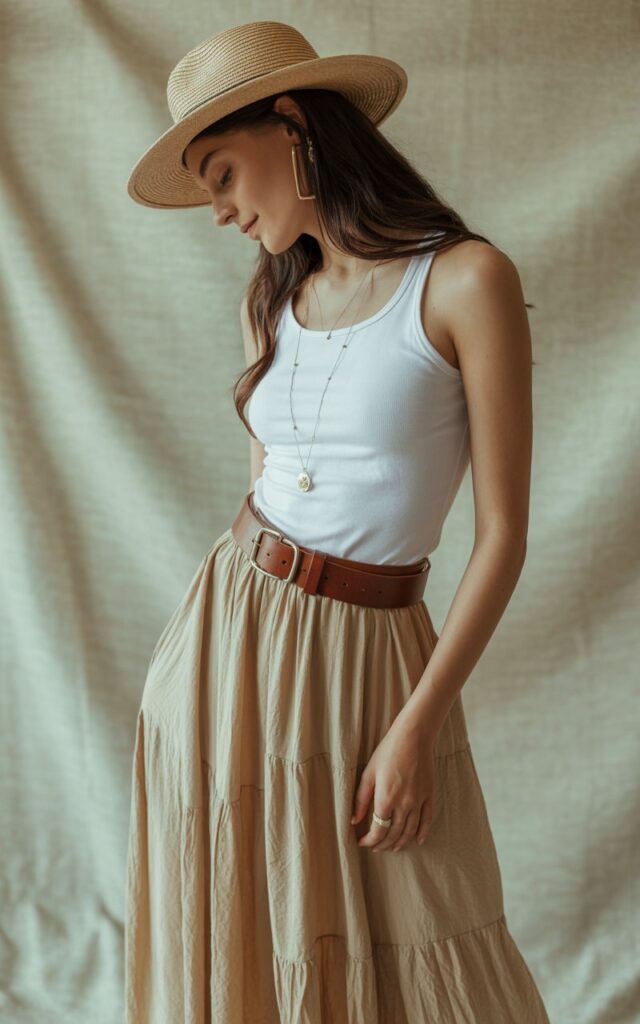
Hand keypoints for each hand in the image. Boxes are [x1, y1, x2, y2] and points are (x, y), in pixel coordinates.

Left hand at [351, 717, 435, 852]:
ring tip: (392, 848)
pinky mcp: (429, 795)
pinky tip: (417, 840)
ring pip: (410, 830)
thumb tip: (354, 820)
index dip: (370, 840)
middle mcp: (404, 804)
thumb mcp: (369, 773)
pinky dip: (422, 832)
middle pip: (394, 833)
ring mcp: (418, 801)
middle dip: (383, 844)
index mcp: (386, 799)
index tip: (363, 843)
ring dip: (400, 842)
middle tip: (376, 847)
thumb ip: (361, 799)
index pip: (378, 830)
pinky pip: (427, 820)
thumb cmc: (388, 751)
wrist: (414, 737)